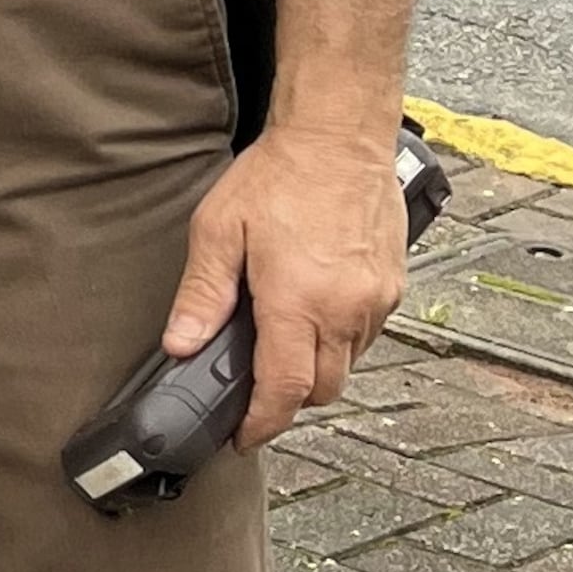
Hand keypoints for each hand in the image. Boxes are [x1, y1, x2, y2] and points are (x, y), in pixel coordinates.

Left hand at [161, 124, 409, 445]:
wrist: (339, 134)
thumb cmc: (279, 174)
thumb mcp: (219, 230)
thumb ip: (202, 294)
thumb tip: (181, 344)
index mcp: (299, 302)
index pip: (285, 390)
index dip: (263, 423)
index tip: (244, 437)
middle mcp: (345, 309)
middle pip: (321, 389)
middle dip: (288, 399)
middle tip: (255, 390)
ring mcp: (375, 300)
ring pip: (347, 365)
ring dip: (315, 368)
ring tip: (281, 344)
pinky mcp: (392, 286)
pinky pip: (366, 335)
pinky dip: (339, 340)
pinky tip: (312, 313)